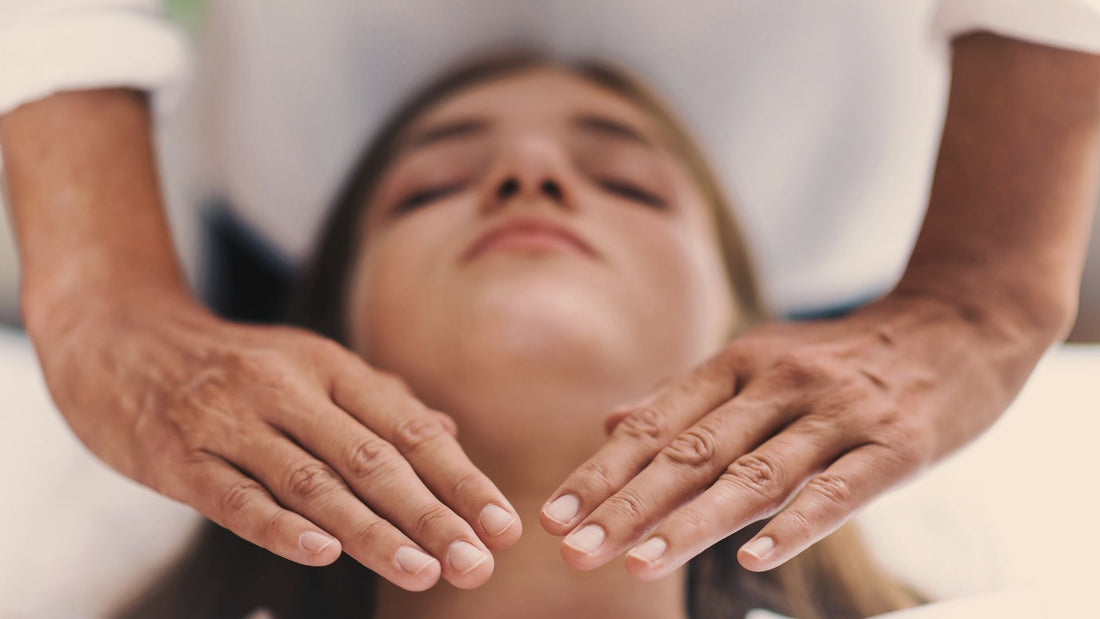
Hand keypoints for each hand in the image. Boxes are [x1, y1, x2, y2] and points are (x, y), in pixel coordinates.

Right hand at [30, 286, 520, 591]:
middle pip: (373, 460)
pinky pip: (234, 496)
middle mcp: (288, 388)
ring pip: (313, 482)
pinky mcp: (178, 455)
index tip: (503, 525)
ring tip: (424, 572)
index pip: (409, 429)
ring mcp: (232, 420)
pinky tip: (322, 554)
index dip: (461, 479)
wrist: (121, 339)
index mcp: (330, 367)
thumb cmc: (232, 364)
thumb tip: (446, 432)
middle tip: (477, 563)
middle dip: (433, 515)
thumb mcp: (310, 366)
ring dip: (374, 531)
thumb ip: (377, 401)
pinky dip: (279, 526)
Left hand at [539, 293, 1042, 577]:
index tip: (554, 518)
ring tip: (639, 563)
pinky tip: (758, 559)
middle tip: (575, 552)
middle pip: (691, 453)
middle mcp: (778, 383)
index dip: (601, 472)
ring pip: (755, 474)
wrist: (957, 322)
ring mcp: (837, 412)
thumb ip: (686, 399)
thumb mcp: (759, 364)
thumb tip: (610, 422)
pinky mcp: (896, 444)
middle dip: (626, 505)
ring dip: (693, 522)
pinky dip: (798, 524)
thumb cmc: (843, 358)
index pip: (655, 426)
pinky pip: (841, 489)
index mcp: (736, 365)